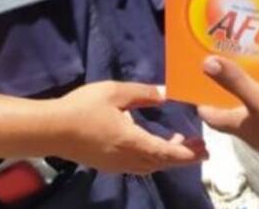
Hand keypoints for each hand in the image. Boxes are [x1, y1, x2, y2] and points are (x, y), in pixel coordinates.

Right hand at [48, 81, 207, 174]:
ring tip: (179, 143)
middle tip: (200, 147)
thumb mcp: (115, 92)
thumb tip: (165, 94)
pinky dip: (152, 158)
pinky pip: (137, 166)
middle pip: (161, 162)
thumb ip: (142, 93)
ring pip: (150, 166)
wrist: (53, 129)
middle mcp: (127, 158)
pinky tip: (151, 145)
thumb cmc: (83, 108)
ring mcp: (116, 165)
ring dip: (167, 157)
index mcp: (132, 141)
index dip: (187, 153)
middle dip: (183, 156)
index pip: (166, 152)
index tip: (205, 150)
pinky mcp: (107, 164)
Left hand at [197, 57, 258, 175]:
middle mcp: (252, 133)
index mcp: (239, 126)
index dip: (202, 104)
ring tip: (252, 70)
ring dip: (250, 95)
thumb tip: (205, 63)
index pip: (212, 117)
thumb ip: (235, 82)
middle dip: (226, 95)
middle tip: (225, 69)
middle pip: (232, 115)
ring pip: (254, 112)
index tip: (196, 87)